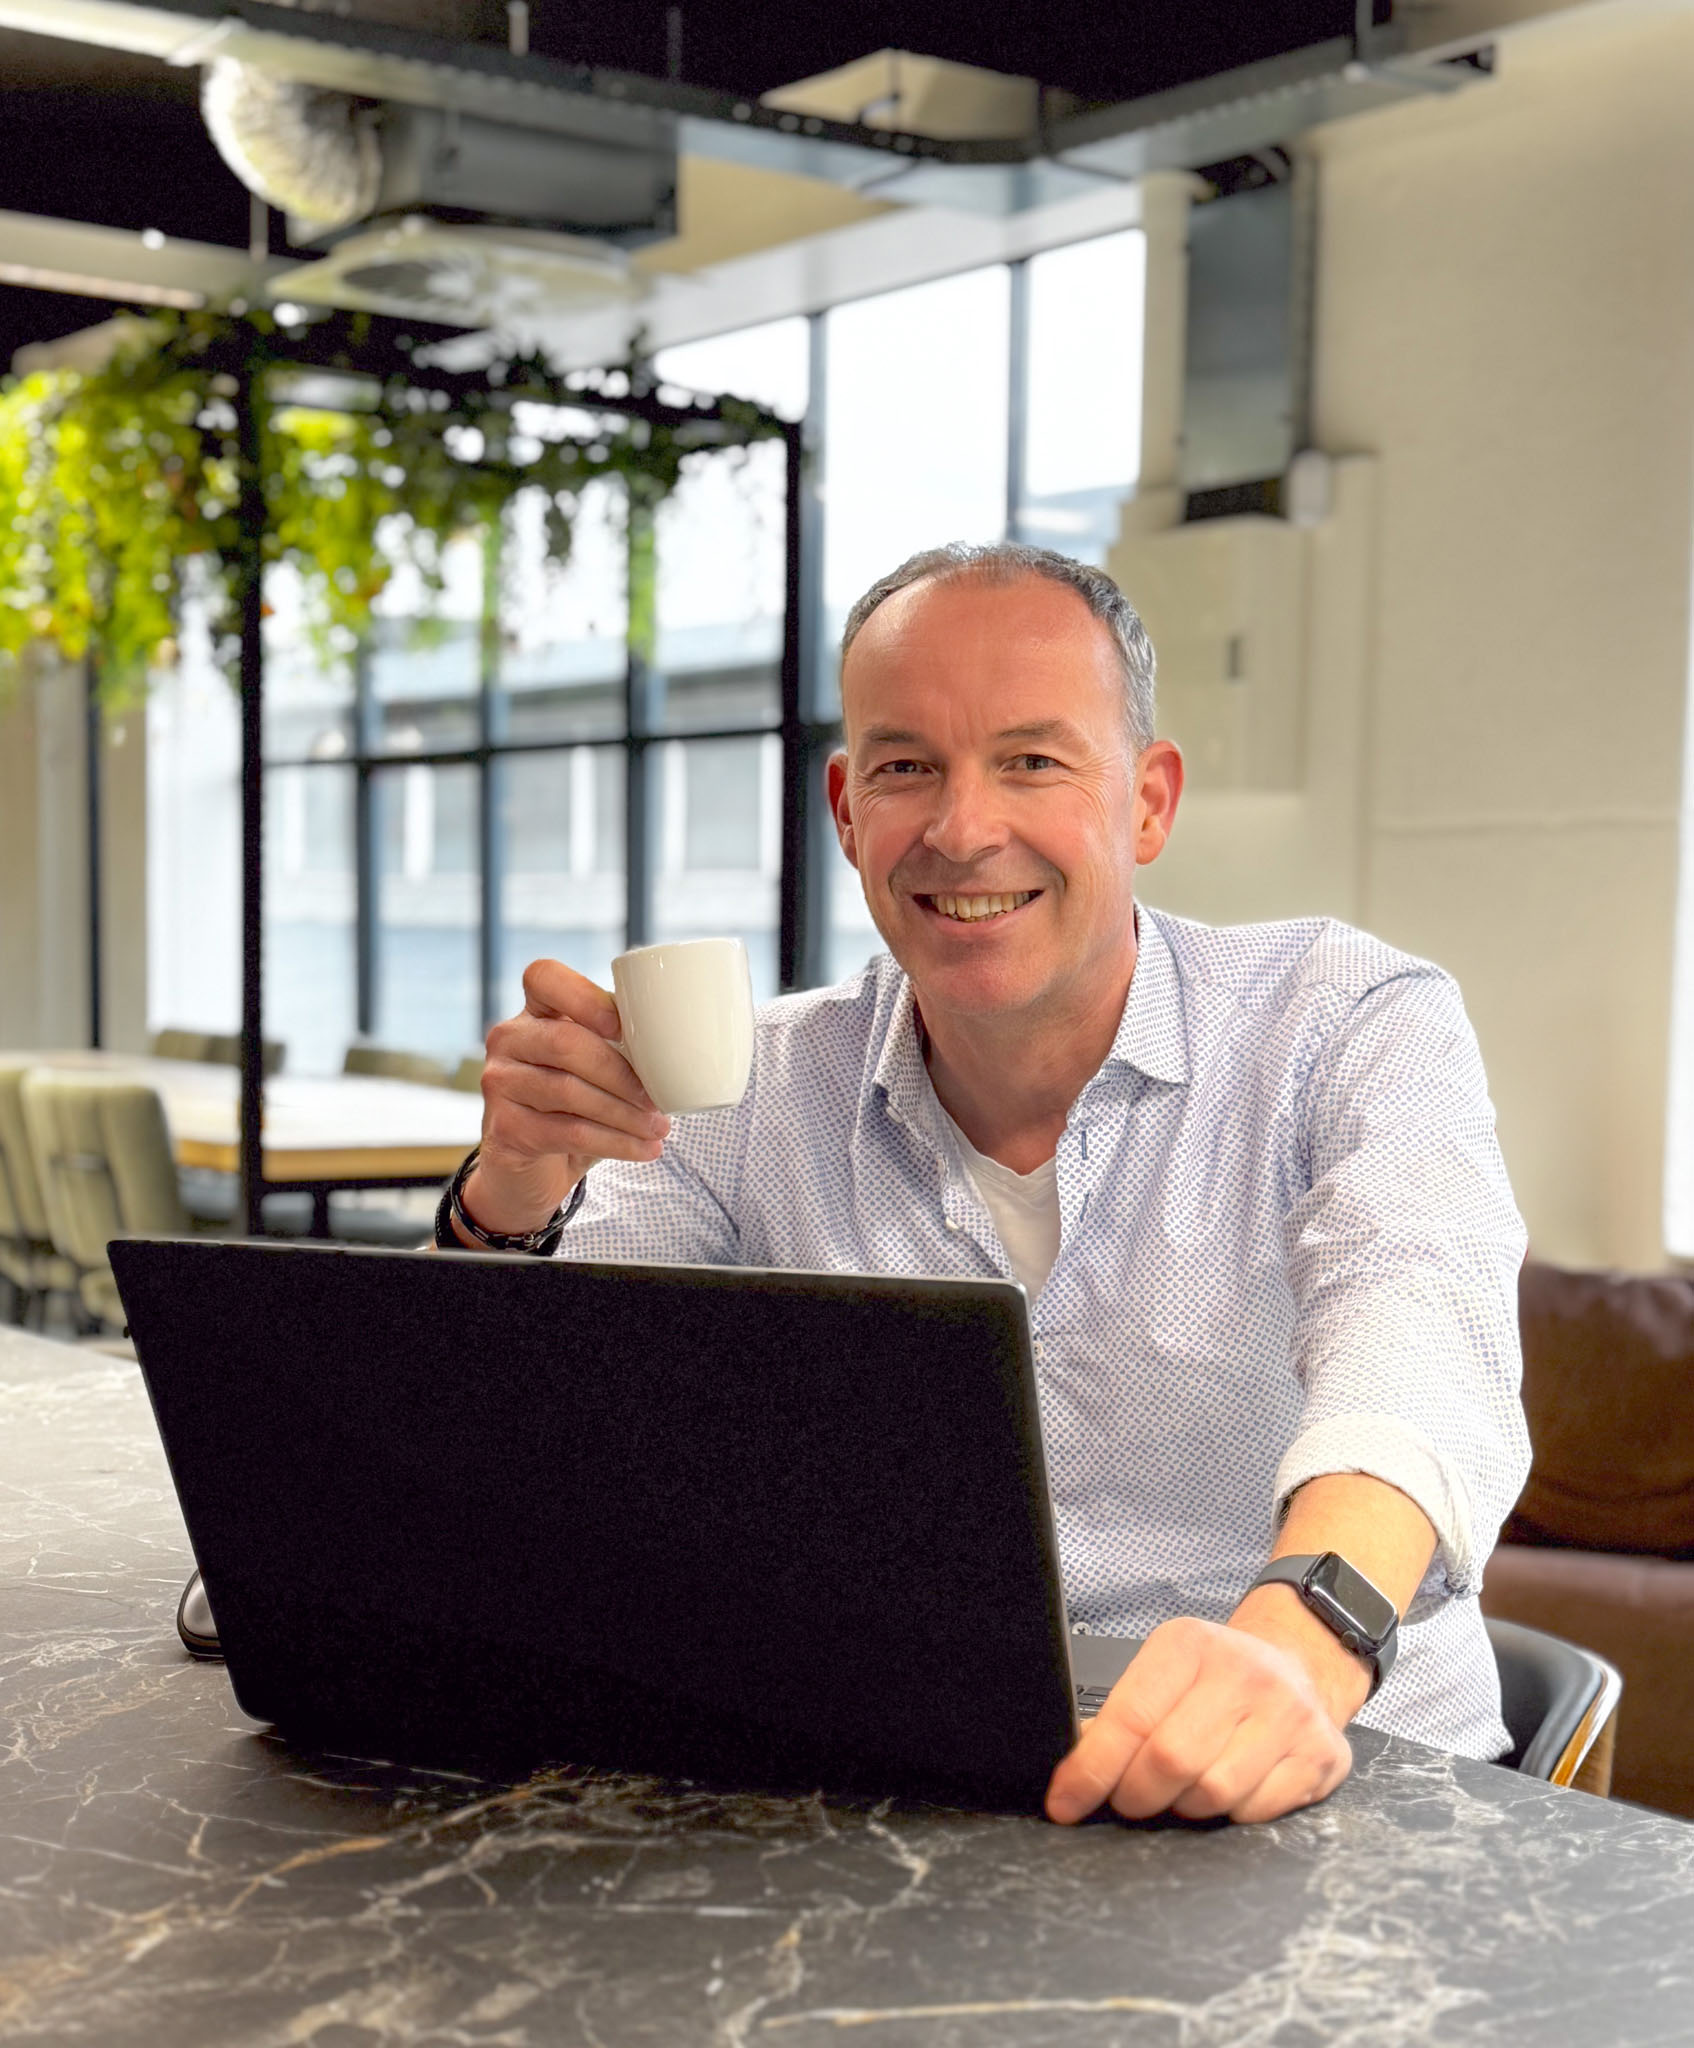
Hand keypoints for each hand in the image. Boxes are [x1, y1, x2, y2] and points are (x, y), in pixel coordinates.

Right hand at [460, 958, 670, 1239]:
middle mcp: (508, 1040)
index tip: (621, 1027)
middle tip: (658, 1100)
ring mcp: (499, 1083)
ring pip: (567, 1091)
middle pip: (565, 1043)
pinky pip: (568, 1132)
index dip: (583, 997)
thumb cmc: (579, 1106)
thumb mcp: (600, 1068)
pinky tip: (644, 1149)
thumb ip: (624, 1045)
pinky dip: (615, 1143)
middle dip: (621, 1074)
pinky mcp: (504, 1129)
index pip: (544, 977)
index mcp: (535, 1012)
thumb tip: (687, 1042)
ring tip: (660, 1129)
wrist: (535, 1169)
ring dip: (623, 1114)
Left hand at [1045, 1616, 1354, 1825]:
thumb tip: (1074, 1771)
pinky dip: (1232, 1814)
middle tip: (1130, 1799)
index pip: (1130, 1717)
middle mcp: (1244, 1673)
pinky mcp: (1321, 1754)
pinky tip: (1232, 1787)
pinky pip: (1257, 1813)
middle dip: (1136, 1795)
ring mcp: (1289, 1713)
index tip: (1065, 1803)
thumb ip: (1123, 1716)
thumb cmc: (1220, 1677)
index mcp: (1190, 1646)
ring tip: (1183, 1788)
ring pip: (1213, 1794)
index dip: (1091, 1770)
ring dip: (1185, 1807)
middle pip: (1169, 1762)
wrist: (1301, 1664)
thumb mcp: (1166, 1673)